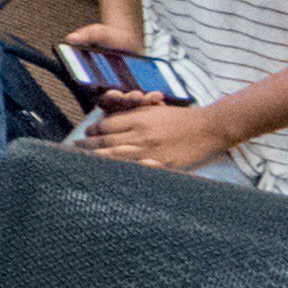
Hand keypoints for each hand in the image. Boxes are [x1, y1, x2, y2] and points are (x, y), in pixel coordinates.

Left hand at [77, 92, 230, 171]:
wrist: (212, 127)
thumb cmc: (184, 118)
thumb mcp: (156, 111)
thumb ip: (134, 117)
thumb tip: (112, 122)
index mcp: (140, 119)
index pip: (108, 125)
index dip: (94, 130)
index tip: (85, 134)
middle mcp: (142, 134)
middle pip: (108, 141)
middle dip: (89, 146)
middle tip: (75, 149)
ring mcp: (153, 151)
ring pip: (117, 156)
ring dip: (98, 160)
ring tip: (84, 163)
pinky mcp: (165, 165)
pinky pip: (138, 170)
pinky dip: (123, 172)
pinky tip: (111, 176)